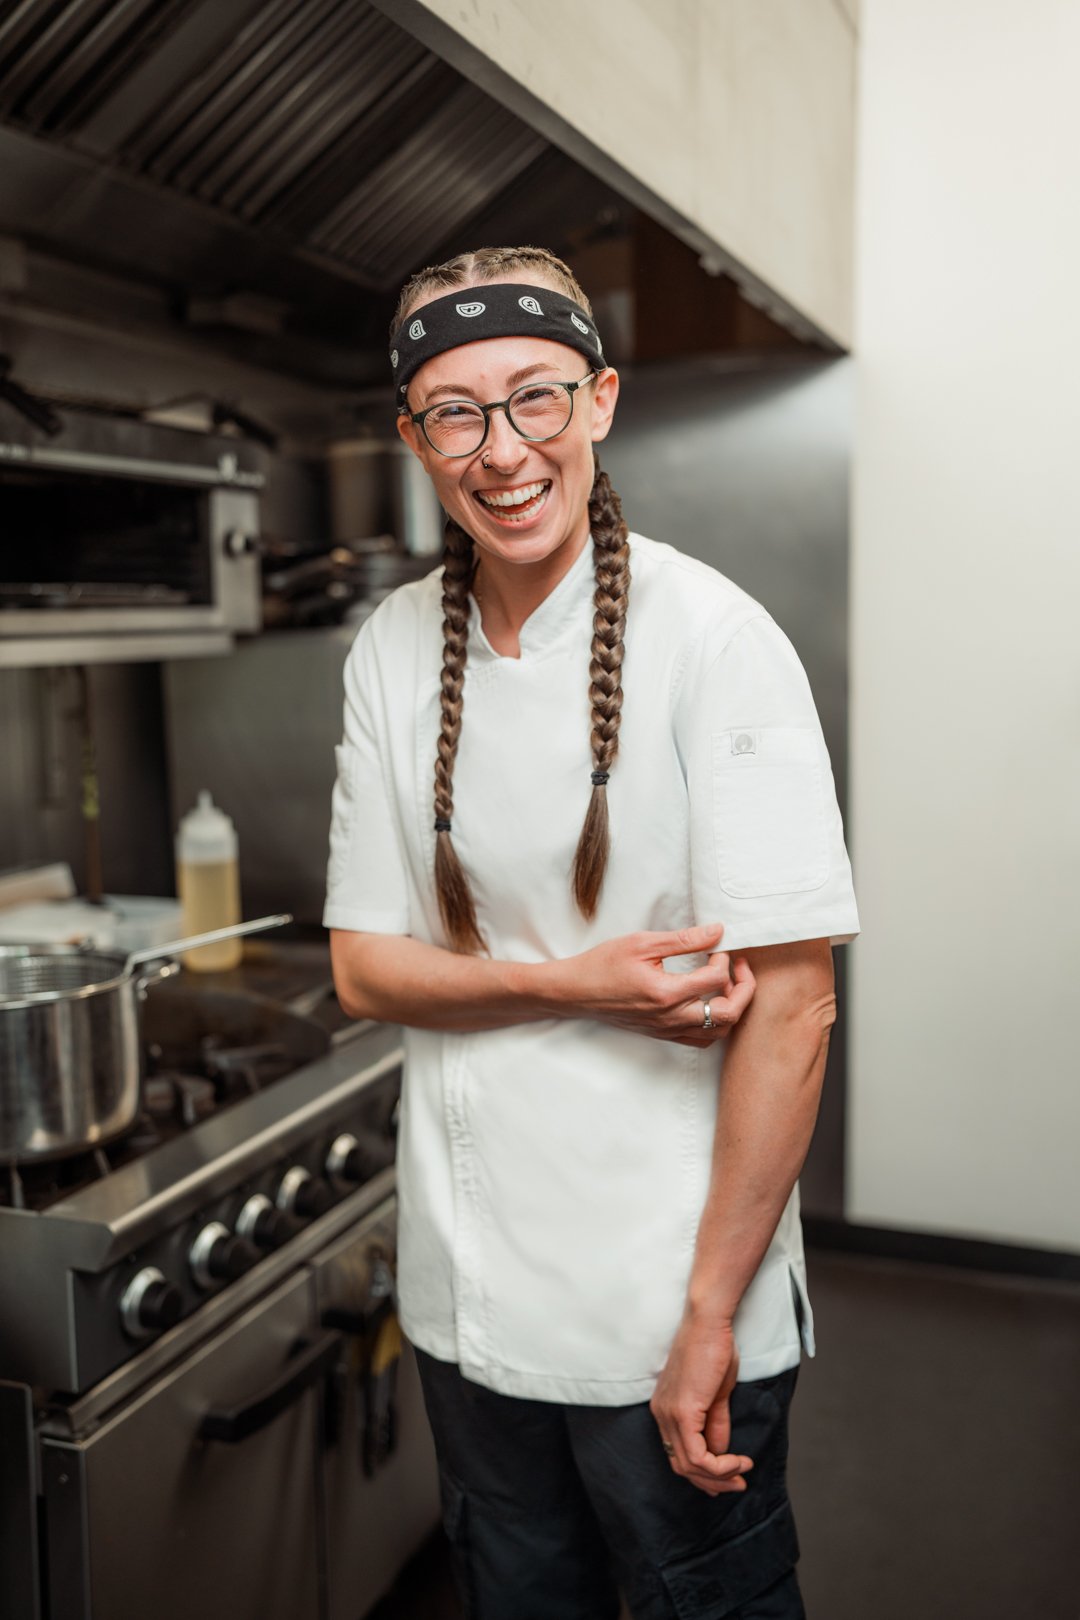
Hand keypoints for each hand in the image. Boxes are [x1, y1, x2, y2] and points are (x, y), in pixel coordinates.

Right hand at [555, 924, 755, 1046]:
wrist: (576, 992)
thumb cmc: (604, 964)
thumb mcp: (642, 943)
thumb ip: (684, 939)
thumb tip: (717, 932)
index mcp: (666, 993)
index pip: (716, 980)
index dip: (725, 960)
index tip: (717, 947)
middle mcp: (670, 1018)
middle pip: (729, 1014)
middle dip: (744, 988)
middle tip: (738, 967)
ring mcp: (667, 1030)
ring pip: (719, 1032)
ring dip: (732, 1008)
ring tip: (726, 985)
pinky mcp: (662, 1035)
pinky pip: (701, 1040)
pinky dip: (716, 1024)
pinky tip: (710, 1003)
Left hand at [649, 1313, 753, 1495]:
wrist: (708, 1322)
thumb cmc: (713, 1348)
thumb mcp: (716, 1393)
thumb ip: (715, 1423)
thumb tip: (721, 1451)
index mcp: (666, 1409)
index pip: (678, 1454)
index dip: (703, 1473)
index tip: (728, 1477)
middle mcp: (661, 1414)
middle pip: (682, 1465)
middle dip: (712, 1481)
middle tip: (738, 1482)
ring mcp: (669, 1414)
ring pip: (689, 1466)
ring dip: (719, 1476)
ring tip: (743, 1470)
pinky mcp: (682, 1412)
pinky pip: (698, 1456)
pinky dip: (719, 1466)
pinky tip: (738, 1461)